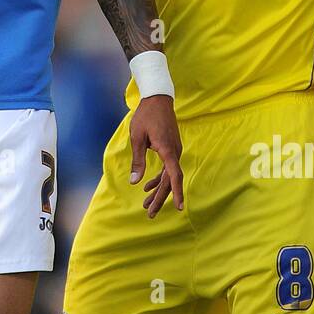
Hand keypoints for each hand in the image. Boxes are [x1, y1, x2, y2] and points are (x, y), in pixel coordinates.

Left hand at [129, 94, 183, 217]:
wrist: (157, 99)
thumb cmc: (145, 116)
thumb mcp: (137, 138)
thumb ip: (137, 160)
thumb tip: (134, 182)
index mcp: (167, 150)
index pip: (174, 175)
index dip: (176, 192)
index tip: (179, 207)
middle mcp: (174, 152)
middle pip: (170, 180)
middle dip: (160, 198)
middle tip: (149, 214)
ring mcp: (174, 150)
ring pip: (168, 175)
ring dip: (158, 190)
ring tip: (146, 205)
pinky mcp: (170, 148)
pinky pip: (167, 168)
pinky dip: (159, 178)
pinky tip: (148, 186)